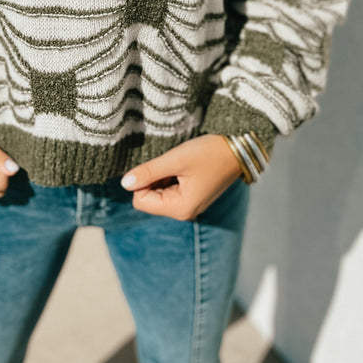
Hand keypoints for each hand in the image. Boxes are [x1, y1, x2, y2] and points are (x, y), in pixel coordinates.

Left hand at [120, 134, 242, 220]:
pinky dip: (170, 177)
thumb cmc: (208, 153)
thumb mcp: (175, 159)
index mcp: (180, 209)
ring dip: (162, 177)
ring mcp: (189, 206)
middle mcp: (184, 213)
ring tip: (180, 165)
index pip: (140, 201)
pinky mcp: (192, 197)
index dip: (143, 181)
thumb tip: (124, 183)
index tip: (160, 165)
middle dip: (153, 179)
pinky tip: (184, 167)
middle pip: (148, 199)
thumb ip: (148, 172)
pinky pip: (169, 190)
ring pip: (157, 193)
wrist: (238, 149)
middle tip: (172, 164)